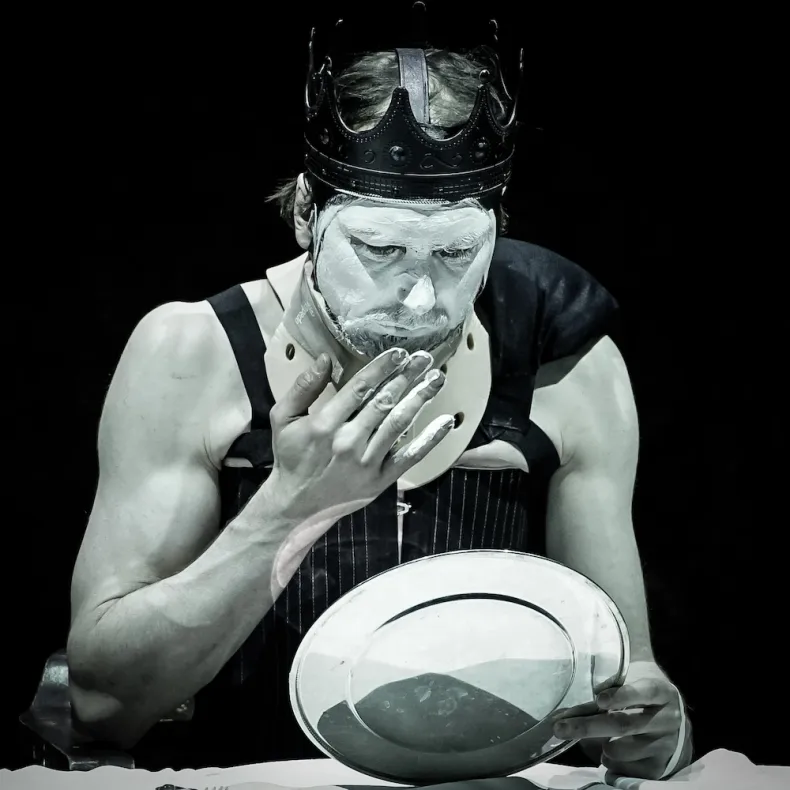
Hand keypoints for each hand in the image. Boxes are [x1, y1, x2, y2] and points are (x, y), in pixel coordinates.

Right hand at [263, 347, 450, 532]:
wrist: (296, 505)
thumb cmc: (291, 457)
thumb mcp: (283, 418)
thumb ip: (303, 387)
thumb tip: (323, 358)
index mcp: (324, 423)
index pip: (359, 388)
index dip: (382, 368)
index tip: (400, 353)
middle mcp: (348, 441)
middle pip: (384, 402)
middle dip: (407, 377)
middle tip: (426, 358)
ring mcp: (367, 462)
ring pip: (399, 424)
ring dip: (421, 399)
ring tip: (437, 379)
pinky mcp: (380, 479)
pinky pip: (409, 456)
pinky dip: (430, 439)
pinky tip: (445, 422)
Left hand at [553, 662, 684, 779]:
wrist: (672, 720)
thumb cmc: (642, 693)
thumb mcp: (633, 678)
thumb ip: (608, 683)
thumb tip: (572, 697)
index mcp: (661, 692)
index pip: (644, 692)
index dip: (622, 696)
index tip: (599, 699)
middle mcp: (667, 720)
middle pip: (624, 725)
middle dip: (588, 726)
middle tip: (560, 727)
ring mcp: (665, 746)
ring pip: (623, 750)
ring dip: (599, 746)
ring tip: (590, 740)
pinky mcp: (659, 768)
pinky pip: (627, 770)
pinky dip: (610, 763)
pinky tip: (606, 753)